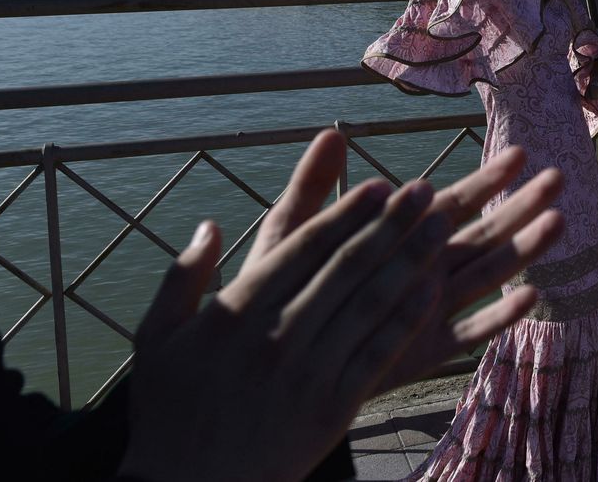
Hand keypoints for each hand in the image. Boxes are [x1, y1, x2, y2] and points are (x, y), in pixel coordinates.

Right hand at [119, 131, 563, 481]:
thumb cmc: (170, 412)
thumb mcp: (156, 340)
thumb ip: (182, 278)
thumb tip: (208, 227)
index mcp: (236, 311)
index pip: (304, 247)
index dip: (347, 213)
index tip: (380, 186)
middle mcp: (277, 334)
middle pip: (346, 266)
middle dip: (390, 223)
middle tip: (424, 191)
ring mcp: (309, 371)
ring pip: (370, 302)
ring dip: (411, 259)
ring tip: (441, 225)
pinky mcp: (333, 406)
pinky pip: (378, 351)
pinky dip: (408, 316)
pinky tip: (434, 288)